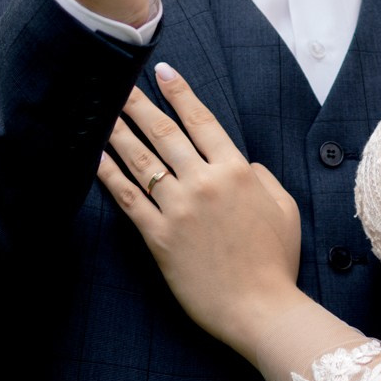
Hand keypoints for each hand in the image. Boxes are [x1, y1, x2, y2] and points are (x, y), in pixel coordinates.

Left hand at [97, 66, 305, 353]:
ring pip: (142, 161)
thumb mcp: (284, 208)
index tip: (162, 71)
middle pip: (165, 133)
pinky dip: (109, 176)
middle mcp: (205, 182)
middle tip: (118, 81)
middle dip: (139, 104)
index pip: (202, 121)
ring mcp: (179, 209)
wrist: (261, 308)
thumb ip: (264, 178)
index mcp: (237, 171)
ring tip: (101, 111)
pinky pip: (128, 200)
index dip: (180, 94)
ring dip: (119, 132)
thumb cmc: (276, 262)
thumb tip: (245, 163)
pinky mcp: (159, 238)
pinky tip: (95, 158)